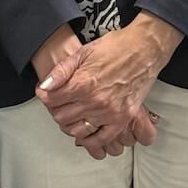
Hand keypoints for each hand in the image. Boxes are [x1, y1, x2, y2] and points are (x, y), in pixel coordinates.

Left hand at [35, 13, 181, 151]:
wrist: (143, 49)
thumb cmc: (114, 47)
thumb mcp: (82, 52)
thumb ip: (61, 71)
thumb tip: (44, 86)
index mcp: (82, 83)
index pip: (52, 100)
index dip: (45, 96)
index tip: (45, 93)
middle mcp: (95, 101)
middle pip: (62, 117)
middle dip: (55, 110)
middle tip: (57, 103)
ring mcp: (110, 113)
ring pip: (78, 131)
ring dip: (70, 125)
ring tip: (70, 115)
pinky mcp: (123, 119)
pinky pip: (102, 139)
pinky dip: (91, 139)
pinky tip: (86, 132)